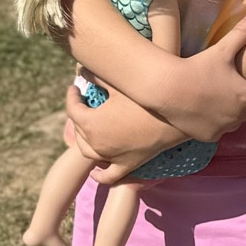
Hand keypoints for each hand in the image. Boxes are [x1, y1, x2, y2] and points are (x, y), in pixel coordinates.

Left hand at [65, 85, 179, 182]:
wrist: (173, 117)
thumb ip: (97, 77)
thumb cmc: (144, 97)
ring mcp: (110, 157)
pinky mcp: (126, 166)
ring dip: (83, 139)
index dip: (72, 96)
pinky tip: (95, 172)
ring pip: (87, 151)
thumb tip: (84, 70)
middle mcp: (96, 143)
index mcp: (90, 123)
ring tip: (87, 128)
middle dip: (79, 114)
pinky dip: (99, 175)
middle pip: (79, 129)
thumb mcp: (118, 84)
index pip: (72, 109)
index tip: (75, 87)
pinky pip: (108, 175)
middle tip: (84, 102)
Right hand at [159, 15, 245, 135]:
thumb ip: (242, 34)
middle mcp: (238, 117)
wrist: (167, 89)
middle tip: (242, 92)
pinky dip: (215, 122)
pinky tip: (205, 110)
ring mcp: (223, 128)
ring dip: (232, 113)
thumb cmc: (197, 68)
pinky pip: (217, 130)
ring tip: (218, 98)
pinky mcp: (208, 137)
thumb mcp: (222, 50)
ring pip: (234, 122)